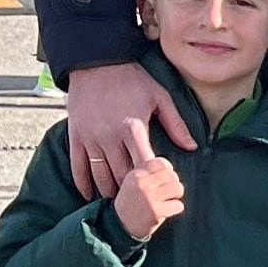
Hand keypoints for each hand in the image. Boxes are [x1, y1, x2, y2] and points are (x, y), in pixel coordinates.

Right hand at [65, 60, 194, 198]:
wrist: (96, 64)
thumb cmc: (131, 79)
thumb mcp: (160, 97)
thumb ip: (176, 124)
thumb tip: (192, 147)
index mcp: (133, 127)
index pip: (144, 163)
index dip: (152, 178)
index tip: (159, 187)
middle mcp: (110, 136)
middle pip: (121, 173)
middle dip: (132, 190)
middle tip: (140, 201)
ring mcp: (90, 137)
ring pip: (99, 174)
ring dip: (109, 190)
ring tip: (119, 202)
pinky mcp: (76, 136)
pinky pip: (77, 165)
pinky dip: (83, 182)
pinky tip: (89, 194)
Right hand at [112, 160, 186, 241]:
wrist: (119, 226)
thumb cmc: (131, 204)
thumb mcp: (134, 184)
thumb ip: (149, 174)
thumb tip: (170, 168)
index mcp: (135, 174)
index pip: (161, 163)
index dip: (167, 171)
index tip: (164, 181)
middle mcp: (141, 183)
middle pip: (172, 175)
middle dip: (173, 184)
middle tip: (168, 194)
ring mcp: (148, 197)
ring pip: (177, 188)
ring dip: (176, 196)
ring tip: (168, 201)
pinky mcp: (155, 211)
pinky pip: (178, 205)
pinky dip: (175, 209)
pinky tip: (166, 212)